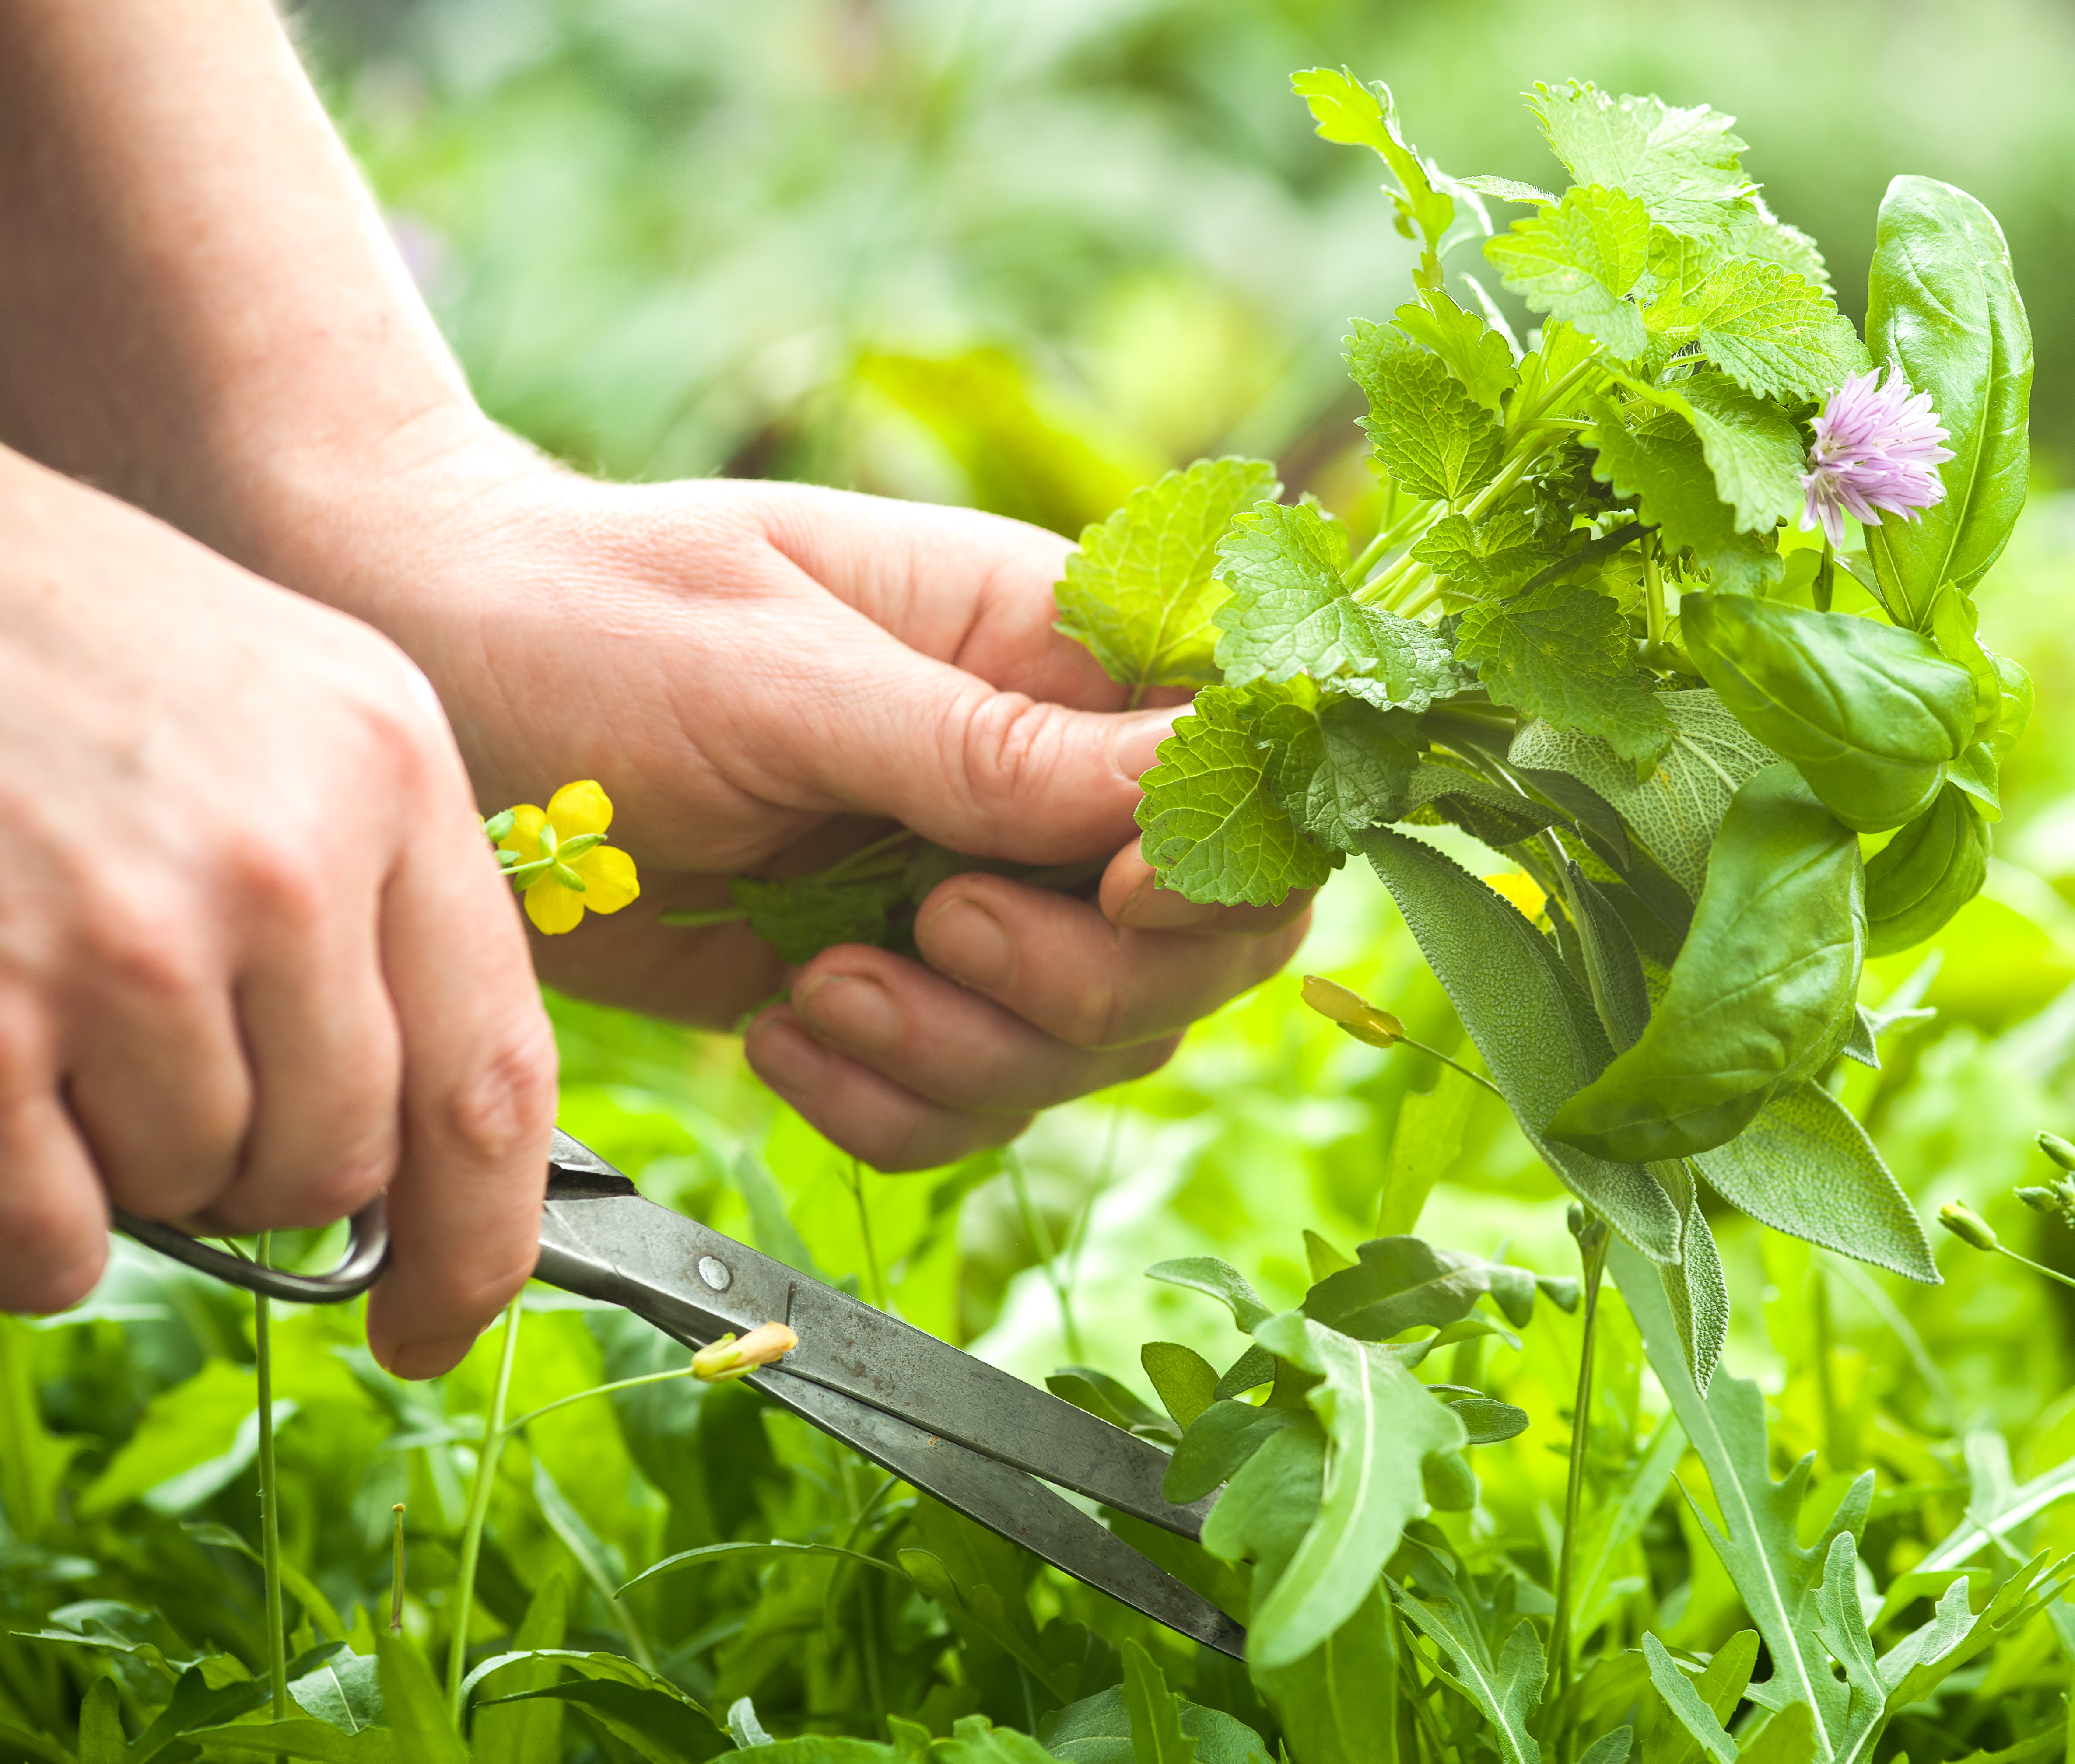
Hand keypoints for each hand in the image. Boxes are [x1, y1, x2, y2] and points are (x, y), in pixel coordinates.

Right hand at [0, 448, 554, 1374]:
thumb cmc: (84, 652)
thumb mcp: (296, 714)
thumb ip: (378, 905)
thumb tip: (401, 1145)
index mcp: (388, 780)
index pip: (494, 1077)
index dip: (486, 1239)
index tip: (446, 1318)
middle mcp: (282, 859)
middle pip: (339, 1158)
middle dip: (269, 1179)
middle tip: (178, 1091)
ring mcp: (129, 934)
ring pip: (193, 1188)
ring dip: (135, 1167)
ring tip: (66, 1030)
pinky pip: (57, 1232)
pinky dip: (36, 1228)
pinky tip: (8, 1111)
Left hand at [260, 423, 1309, 1168]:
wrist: (424, 677)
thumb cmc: (585, 620)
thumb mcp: (784, 671)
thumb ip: (989, 747)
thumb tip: (1192, 780)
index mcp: (1051, 649)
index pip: (1238, 773)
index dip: (1214, 863)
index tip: (1104, 891)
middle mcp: (1041, 777)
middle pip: (1196, 945)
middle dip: (1078, 982)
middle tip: (929, 928)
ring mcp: (973, 891)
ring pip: (1093, 1047)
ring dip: (969, 1055)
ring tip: (816, 985)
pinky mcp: (891, 985)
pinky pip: (968, 1104)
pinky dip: (891, 1105)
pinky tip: (783, 1034)